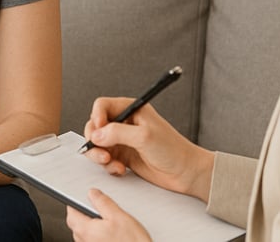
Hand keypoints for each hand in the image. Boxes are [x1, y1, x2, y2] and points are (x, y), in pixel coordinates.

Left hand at [66, 189, 150, 241]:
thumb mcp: (119, 216)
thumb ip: (103, 203)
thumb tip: (93, 193)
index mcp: (86, 230)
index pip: (71, 214)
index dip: (75, 203)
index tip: (82, 198)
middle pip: (76, 226)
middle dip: (82, 215)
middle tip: (95, 208)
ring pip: (83, 236)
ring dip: (89, 227)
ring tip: (105, 222)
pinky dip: (96, 237)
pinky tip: (109, 234)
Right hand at [83, 97, 214, 201]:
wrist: (185, 172)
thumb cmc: (172, 149)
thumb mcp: (144, 136)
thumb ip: (117, 133)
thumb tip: (96, 134)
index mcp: (131, 109)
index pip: (102, 106)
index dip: (97, 117)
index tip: (99, 130)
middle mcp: (125, 122)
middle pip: (95, 125)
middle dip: (94, 139)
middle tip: (101, 152)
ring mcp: (123, 140)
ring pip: (98, 144)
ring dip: (99, 155)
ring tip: (110, 162)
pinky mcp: (123, 156)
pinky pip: (105, 159)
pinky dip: (108, 166)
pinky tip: (120, 169)